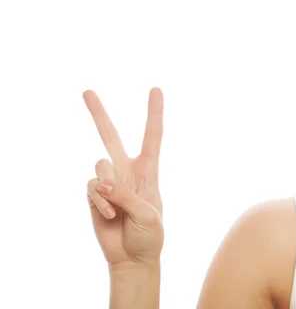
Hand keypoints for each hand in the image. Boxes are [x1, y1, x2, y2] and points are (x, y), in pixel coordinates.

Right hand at [83, 87, 164, 268]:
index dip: (154, 113)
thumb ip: (126, 195)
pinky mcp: (94, 195)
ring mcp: (109, 182)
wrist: (132, 258)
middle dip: (98, 114)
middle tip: (86, 91)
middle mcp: (127, 171)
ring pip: (100, 166)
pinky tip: (109, 215)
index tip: (156, 89)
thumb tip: (101, 182)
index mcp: (149, 171)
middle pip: (111, 137)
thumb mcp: (148, 215)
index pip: (152, 136)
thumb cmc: (150, 236)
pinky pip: (91, 187)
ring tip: (117, 210)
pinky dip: (99, 201)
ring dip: (108, 189)